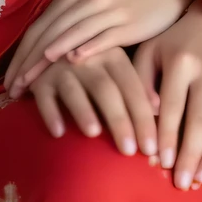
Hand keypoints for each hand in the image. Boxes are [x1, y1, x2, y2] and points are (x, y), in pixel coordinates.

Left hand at [3, 0, 194, 97]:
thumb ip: (71, 17)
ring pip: (70, 35)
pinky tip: (71, 63)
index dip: (22, 53)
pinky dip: (85, 48)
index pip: (40, 25)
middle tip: (12, 88)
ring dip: (47, 60)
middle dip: (28, 63)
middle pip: (49, 33)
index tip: (8, 79)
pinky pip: (102, 37)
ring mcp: (107, 10)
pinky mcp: (127, 22)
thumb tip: (43, 47)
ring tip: (31, 83)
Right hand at [28, 46, 160, 159]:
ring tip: (94, 133)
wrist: (52, 50)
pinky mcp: (39, 80)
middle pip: (106, 90)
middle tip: (130, 151)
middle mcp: (87, 59)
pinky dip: (50, 113)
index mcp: (112, 55)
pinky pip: (44, 97)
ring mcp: (61, 68)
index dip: (143, 116)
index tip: (153, 147)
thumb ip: (137, 88)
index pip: (131, 86)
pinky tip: (58, 132)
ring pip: (75, 90)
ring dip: (84, 111)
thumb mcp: (118, 69)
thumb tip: (161, 112)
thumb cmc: (95, 68)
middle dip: (119, 121)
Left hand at [132, 0, 201, 190]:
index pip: (173, 107)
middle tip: (182, 183)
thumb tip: (148, 115)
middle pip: (201, 122)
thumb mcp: (151, 50)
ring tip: (201, 180)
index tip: (161, 163)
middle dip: (191, 156)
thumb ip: (142, 81)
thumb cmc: (174, 40)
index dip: (168, 136)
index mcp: (182, 61)